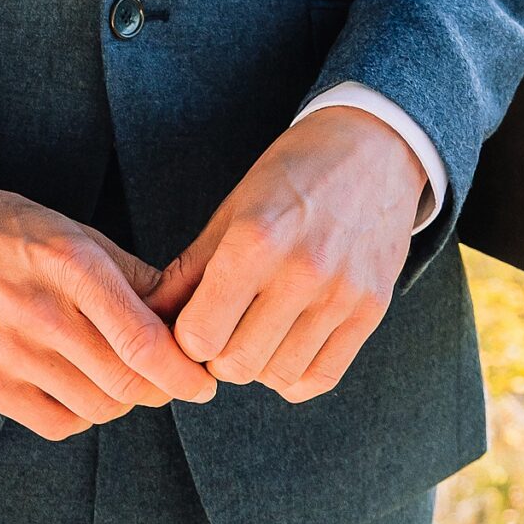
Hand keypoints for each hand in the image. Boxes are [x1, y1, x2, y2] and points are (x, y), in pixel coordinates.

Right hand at [0, 185, 216, 439]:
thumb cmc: (6, 228)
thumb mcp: (72, 230)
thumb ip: (128, 272)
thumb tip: (180, 308)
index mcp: (70, 265)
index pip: (141, 340)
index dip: (182, 371)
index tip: (203, 379)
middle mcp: (42, 313)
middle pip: (126, 382)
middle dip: (162, 388)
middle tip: (170, 378)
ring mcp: (11, 354)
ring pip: (98, 407)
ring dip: (124, 400)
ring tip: (123, 375)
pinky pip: (58, 423)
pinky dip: (84, 414)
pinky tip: (83, 388)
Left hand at [146, 106, 425, 403]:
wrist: (373, 147)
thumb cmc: (293, 173)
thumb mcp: (234, 208)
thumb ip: (191, 268)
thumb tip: (150, 316)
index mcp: (256, 239)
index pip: (199, 335)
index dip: (187, 336)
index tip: (193, 320)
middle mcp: (301, 271)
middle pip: (236, 364)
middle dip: (219, 354)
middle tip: (224, 328)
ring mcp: (341, 295)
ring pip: (277, 377)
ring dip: (259, 364)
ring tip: (258, 329)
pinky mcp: (370, 310)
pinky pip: (320, 376)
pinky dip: (295, 373)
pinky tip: (287, 343)